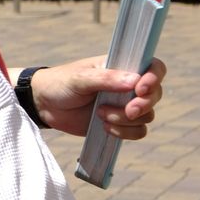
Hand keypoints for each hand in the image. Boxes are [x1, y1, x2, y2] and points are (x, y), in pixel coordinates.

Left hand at [31, 56, 165, 139]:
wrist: (44, 105)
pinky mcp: (119, 124)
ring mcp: (124, 105)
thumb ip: (105, 78)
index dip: (154, 78)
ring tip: (100, 114)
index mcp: (122, 67)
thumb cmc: (60, 84)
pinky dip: (124, 132)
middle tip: (128, 110)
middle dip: (144, 105)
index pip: (153, 67)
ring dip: (126, 119)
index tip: (140, 88)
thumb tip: (135, 81)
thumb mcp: (79, 78)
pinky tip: (104, 127)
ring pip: (147, 116)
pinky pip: (137, 132)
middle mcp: (128, 86)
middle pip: (155, 95)